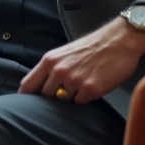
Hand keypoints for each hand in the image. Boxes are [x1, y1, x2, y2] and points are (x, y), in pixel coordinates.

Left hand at [19, 17, 144, 103]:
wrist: (120, 40)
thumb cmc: (92, 46)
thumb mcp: (64, 53)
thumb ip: (51, 68)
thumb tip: (40, 85)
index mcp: (50, 60)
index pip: (28, 84)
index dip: (24, 96)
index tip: (24, 104)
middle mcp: (59, 71)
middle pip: (46, 96)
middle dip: (54, 96)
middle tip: (66, 89)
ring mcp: (74, 81)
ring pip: (64, 100)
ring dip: (72, 96)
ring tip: (83, 82)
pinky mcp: (91, 89)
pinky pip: (81, 102)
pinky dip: (86, 97)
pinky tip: (94, 84)